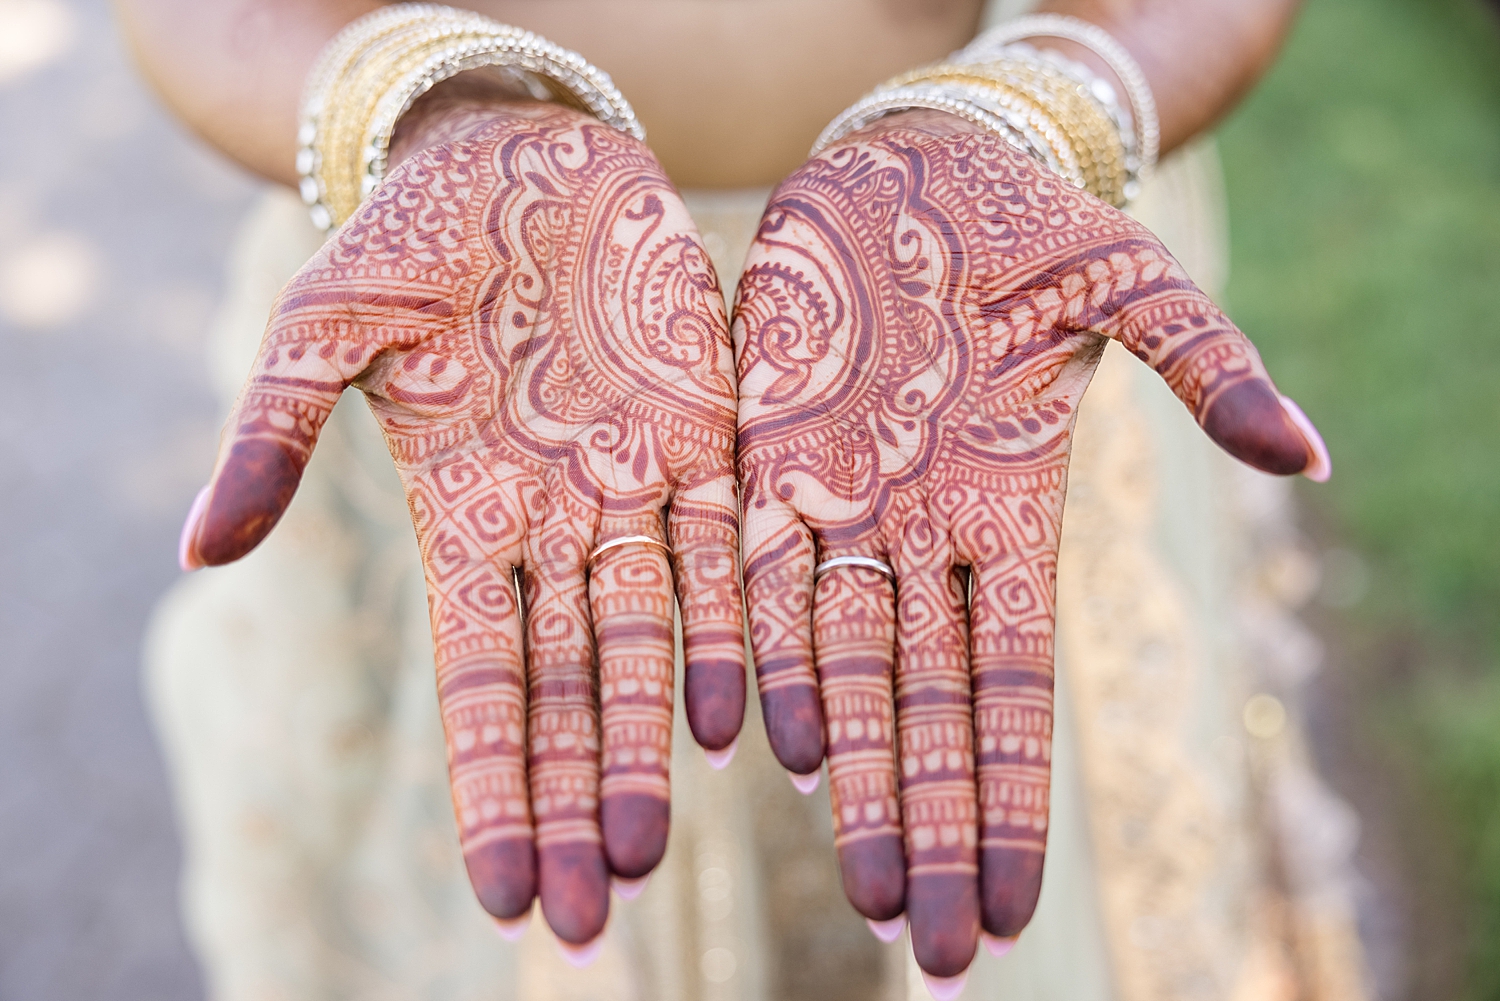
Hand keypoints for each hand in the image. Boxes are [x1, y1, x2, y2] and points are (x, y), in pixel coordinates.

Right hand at [179, 102, 744, 945]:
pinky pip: (727, 553)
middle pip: (570, 693)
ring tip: (650, 853)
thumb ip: (275, 435)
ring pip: (650, 644)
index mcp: (461, 519)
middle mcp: (553, 529)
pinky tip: (734, 724)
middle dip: (575, 803)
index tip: (504, 895)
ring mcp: (633, 490)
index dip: (492, 787)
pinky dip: (730, 635)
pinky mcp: (706, 439)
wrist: (524, 154)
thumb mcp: (325, 323)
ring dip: (649, 749)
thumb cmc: (412, 233)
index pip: (481, 682)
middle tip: (591, 919)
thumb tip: (195, 555)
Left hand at [733, 110, 1327, 977]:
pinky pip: (760, 576)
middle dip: (931, 825)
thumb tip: (1310, 454)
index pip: (1013, 686)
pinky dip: (765, 658)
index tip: (1014, 904)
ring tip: (864, 888)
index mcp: (1012, 515)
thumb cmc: (1031, 224)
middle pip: (927, 709)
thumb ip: (1205, 368)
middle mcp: (924, 536)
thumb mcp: (1130, 283)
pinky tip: (772, 749)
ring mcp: (842, 505)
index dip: (1012, 795)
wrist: (911, 166)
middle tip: (932, 945)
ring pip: (842, 666)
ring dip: (853, 777)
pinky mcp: (769, 459)